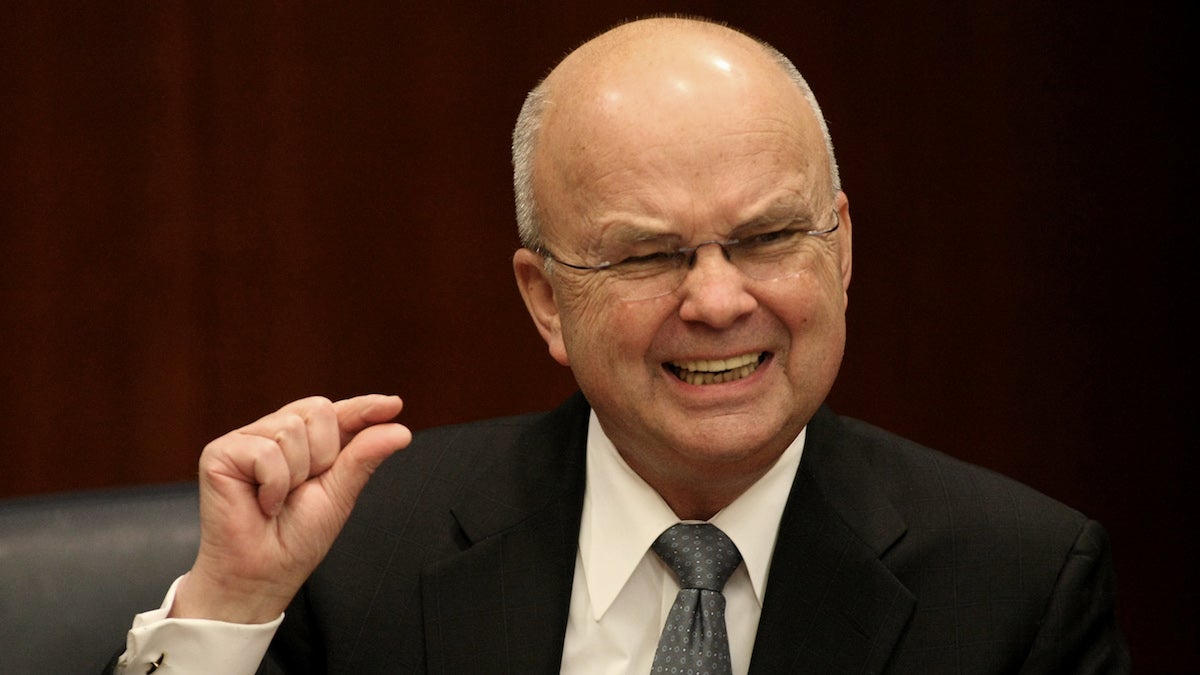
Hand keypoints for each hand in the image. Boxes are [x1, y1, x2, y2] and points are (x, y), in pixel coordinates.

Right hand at [170, 394, 411, 622]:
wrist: (262, 573)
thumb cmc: (296, 539)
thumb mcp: (341, 494)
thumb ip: (364, 456)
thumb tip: (400, 429)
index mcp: (308, 443)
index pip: (339, 412)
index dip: (365, 408)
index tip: (394, 406)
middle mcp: (276, 434)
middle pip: (318, 410)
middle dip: (323, 455)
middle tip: (303, 490)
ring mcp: (247, 440)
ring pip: (292, 428)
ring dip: (296, 475)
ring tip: (279, 499)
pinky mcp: (221, 452)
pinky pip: (266, 451)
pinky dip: (273, 484)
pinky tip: (262, 503)